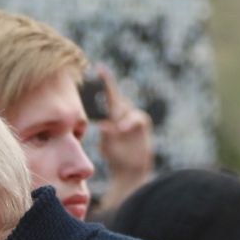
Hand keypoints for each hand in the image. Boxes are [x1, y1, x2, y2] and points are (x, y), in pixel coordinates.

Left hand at [94, 66, 155, 199]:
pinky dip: (129, 122)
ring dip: (118, 111)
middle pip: (117, 98)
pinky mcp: (142, 125)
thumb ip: (107, 136)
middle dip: (109, 89)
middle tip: (100, 76)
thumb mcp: (107, 146)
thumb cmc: (116, 157)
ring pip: (125, 107)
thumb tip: (104, 126)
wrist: (130, 171)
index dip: (105, 82)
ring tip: (112, 123)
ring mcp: (132, 119)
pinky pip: (137, 118)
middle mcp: (122, 115)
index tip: (98, 68)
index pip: (108, 96)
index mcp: (112, 117)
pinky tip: (121, 129)